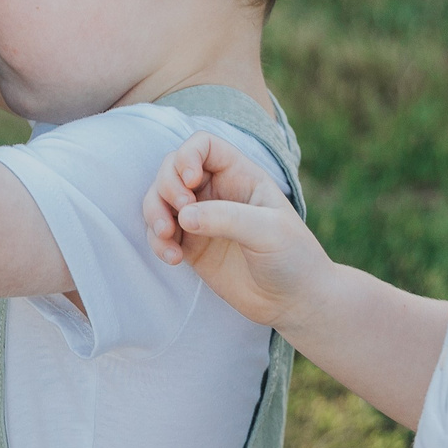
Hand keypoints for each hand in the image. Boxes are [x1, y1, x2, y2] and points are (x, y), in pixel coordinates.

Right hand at [144, 132, 336, 335]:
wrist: (294, 301)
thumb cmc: (293, 257)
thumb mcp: (269, 231)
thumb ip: (228, 217)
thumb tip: (184, 215)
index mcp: (240, 175)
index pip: (203, 145)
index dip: (187, 155)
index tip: (190, 182)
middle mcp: (217, 192)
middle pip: (172, 169)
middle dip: (166, 187)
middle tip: (179, 214)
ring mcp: (201, 219)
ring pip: (159, 200)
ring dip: (154, 214)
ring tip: (167, 237)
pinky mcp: (190, 246)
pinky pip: (160, 235)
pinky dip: (157, 243)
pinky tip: (174, 259)